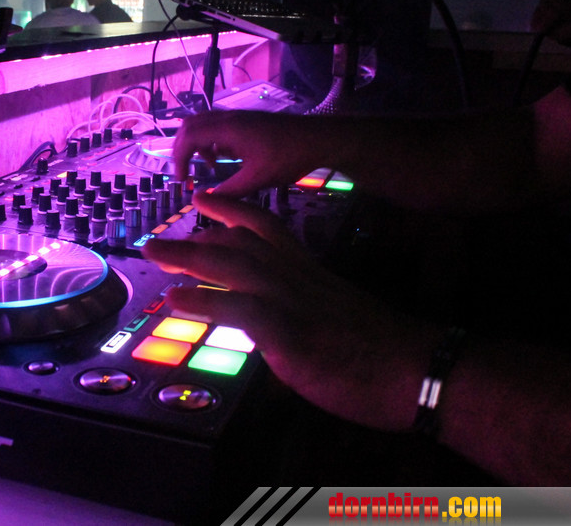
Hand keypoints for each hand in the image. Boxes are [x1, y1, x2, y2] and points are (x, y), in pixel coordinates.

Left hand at [142, 191, 434, 430]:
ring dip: (188, 257)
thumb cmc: (381, 350)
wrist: (417, 369)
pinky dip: (204, 301)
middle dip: (194, 237)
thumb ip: (301, 311)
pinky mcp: (291, 331)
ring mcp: (292, 301)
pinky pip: (240, 309)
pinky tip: (175, 298)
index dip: (232, 212)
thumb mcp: (334, 319)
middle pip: (239, 244)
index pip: (266, 228)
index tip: (204, 200)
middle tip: (155, 236)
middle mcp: (296, 277)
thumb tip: (275, 326)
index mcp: (308, 272)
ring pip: (234, 266)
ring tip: (154, 253)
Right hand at [172, 110, 313, 197]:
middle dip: (181, 149)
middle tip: (184, 172)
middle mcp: (228, 118)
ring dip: (196, 144)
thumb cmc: (288, 157)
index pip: (188, 136)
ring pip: (202, 123)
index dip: (178, 158)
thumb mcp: (257, 179)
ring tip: (205, 166)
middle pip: (190, 125)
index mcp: (228, 129)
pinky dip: (210, 141)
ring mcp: (237, 117)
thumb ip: (228, 191)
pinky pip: (216, 125)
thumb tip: (204, 201)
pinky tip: (223, 159)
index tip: (183, 179)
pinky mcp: (246, 121)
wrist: (318, 139)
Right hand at [530, 0, 570, 45]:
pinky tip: (549, 27)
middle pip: (544, 2)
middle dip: (554, 11)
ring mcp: (541, 12)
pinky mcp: (537, 23)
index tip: (566, 9)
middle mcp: (547, 2)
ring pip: (540, 12)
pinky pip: (535, 21)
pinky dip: (542, 24)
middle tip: (562, 17)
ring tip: (559, 23)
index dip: (559, 2)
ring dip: (550, 18)